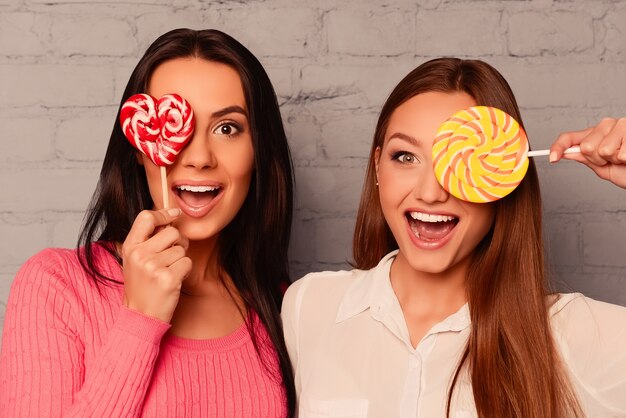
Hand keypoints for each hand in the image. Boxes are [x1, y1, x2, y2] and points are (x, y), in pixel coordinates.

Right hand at [120, 208, 190, 322]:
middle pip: (172, 232)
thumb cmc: (142, 284)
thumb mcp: (136, 259)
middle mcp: (139, 255)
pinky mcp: (168, 278)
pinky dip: (185, 271)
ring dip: (180, 260)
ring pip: (181, 249)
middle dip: (178, 242)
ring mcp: (153, 267)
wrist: (141, 315)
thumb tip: (171, 216)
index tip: (174, 214)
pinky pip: (187, 263)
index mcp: (130, 247)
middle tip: (171, 256)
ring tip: (168, 272)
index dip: (163, 213)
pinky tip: (173, 280)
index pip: (146, 217)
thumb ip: (148, 239)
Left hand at [550, 117, 625, 188]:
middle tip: (613, 161)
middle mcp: (607, 125)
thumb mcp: (604, 168)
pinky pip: (621, 152)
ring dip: (614, 160)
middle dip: (598, 160)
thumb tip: (568, 153)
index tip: (552, 158)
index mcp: (595, 134)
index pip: (570, 137)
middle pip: (586, 147)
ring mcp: (622, 125)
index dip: (558, 147)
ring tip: (625, 158)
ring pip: (602, 149)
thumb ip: (586, 159)